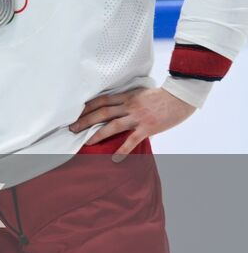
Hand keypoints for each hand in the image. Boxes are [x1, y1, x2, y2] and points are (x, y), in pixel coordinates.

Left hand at [70, 87, 194, 160]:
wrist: (180, 97)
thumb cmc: (162, 95)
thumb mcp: (141, 93)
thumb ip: (128, 100)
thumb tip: (118, 107)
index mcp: (126, 97)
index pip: (101, 101)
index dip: (87, 107)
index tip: (75, 112)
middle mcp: (129, 106)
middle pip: (101, 112)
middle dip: (85, 120)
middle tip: (71, 128)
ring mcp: (138, 117)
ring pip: (112, 125)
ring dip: (97, 134)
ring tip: (86, 142)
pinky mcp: (148, 128)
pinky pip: (132, 141)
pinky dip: (123, 150)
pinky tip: (115, 159)